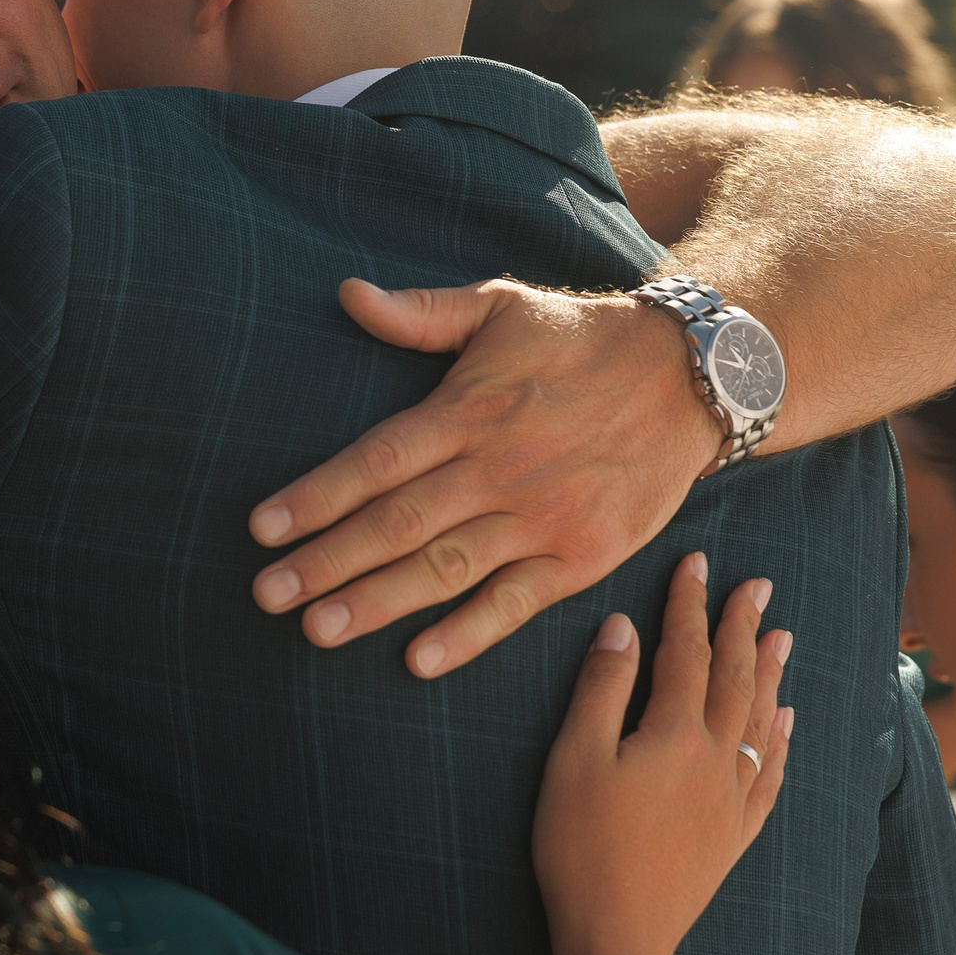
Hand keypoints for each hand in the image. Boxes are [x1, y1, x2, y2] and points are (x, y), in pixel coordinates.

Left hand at [249, 278, 719, 675]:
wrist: (694, 377)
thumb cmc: (581, 339)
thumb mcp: (502, 306)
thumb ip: (421, 312)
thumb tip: (347, 294)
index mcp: (470, 409)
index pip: (377, 460)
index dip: (316, 495)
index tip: (261, 528)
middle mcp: (501, 467)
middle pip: (398, 522)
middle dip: (326, 562)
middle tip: (264, 595)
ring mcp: (543, 517)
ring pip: (446, 569)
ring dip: (378, 602)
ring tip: (316, 630)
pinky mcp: (583, 555)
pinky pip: (516, 602)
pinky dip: (468, 634)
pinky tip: (418, 660)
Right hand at [533, 553, 791, 954]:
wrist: (618, 937)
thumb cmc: (580, 845)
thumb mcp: (574, 758)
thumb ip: (603, 687)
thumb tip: (625, 626)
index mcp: (674, 733)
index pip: (685, 650)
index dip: (689, 603)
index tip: (697, 561)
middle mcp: (715, 758)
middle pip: (734, 677)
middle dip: (743, 626)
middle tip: (758, 585)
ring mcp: (732, 798)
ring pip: (759, 720)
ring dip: (770, 673)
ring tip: (783, 636)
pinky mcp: (734, 834)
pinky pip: (769, 775)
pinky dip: (779, 740)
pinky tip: (785, 722)